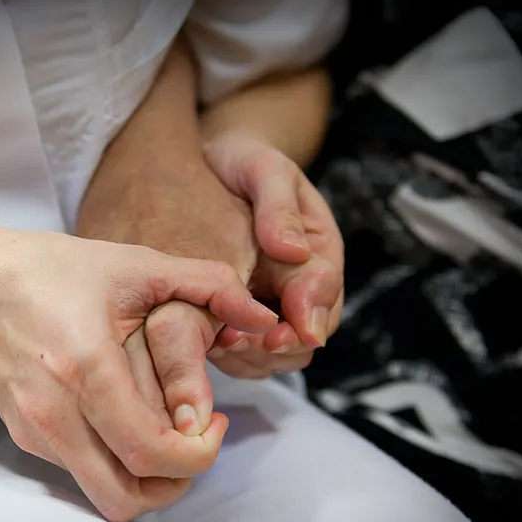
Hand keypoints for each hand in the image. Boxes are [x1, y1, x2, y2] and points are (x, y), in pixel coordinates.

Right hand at [0, 225, 278, 521]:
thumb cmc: (50, 270)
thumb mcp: (133, 263)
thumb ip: (209, 284)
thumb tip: (265, 318)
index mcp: (84, 366)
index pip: (151, 451)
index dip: (198, 454)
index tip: (214, 423)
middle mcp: (54, 411)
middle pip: (128, 497)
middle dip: (178, 483)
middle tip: (195, 439)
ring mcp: (36, 431)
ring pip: (105, 496)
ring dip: (148, 479)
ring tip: (166, 433)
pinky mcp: (26, 438)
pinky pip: (83, 473)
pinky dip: (116, 462)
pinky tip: (126, 419)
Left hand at [203, 132, 344, 377]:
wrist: (210, 167)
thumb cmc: (244, 163)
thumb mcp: (265, 171)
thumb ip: (280, 208)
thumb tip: (295, 250)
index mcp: (319, 254)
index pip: (324, 300)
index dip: (303, 323)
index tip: (277, 335)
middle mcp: (300, 289)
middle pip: (302, 342)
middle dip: (273, 349)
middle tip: (235, 342)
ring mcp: (269, 308)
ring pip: (272, 357)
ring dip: (247, 358)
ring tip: (213, 345)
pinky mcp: (237, 319)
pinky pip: (239, 354)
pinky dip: (223, 357)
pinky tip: (197, 344)